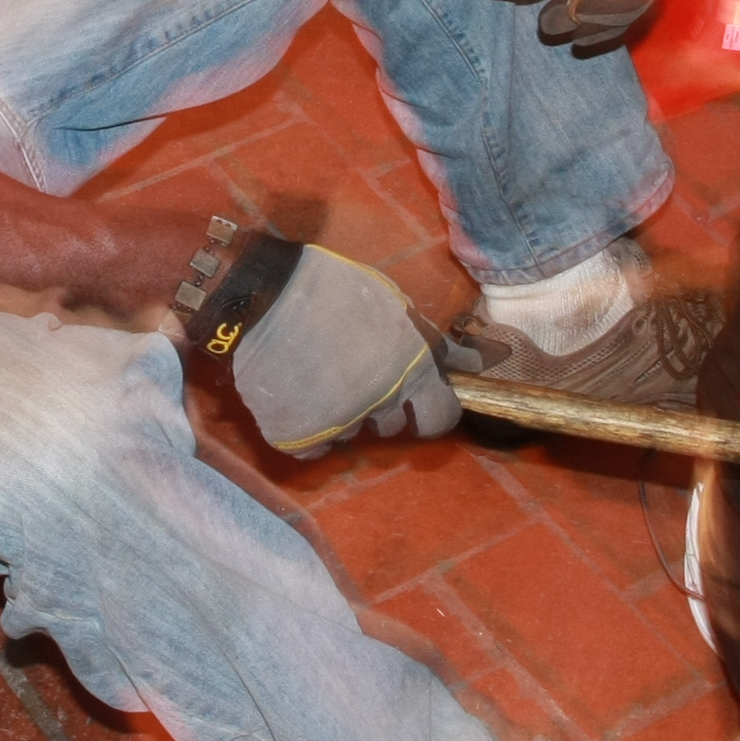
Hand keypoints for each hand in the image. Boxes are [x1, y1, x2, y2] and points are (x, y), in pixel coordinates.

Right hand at [182, 237, 459, 454]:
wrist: (262, 294)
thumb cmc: (334, 291)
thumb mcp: (394, 308)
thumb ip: (433, 343)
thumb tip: (477, 363)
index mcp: (411, 370)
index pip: (442, 418)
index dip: (431, 413)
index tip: (417, 406)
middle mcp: (381, 402)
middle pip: (390, 428)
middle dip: (379, 408)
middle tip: (354, 376)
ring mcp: (338, 424)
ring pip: (349, 434)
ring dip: (339, 415)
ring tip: (315, 376)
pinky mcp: (296, 437)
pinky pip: (312, 449)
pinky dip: (305, 432)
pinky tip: (295, 398)